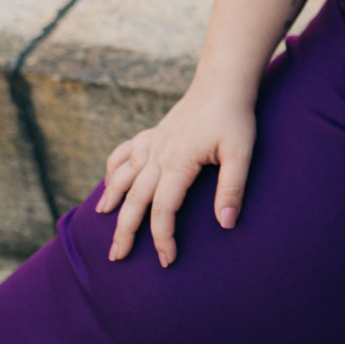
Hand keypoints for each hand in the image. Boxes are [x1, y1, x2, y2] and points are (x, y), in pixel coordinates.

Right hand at [95, 85, 256, 268]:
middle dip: (125, 231)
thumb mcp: (241, 153)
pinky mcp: (153, 134)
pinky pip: (124, 153)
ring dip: (112, 201)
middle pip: (134, 200)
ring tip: (102, 221)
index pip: (163, 210)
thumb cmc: (234, 118)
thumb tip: (226, 223)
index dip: (163, 238)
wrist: (223, 83)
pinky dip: (113, 170)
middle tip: (117, 257)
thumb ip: (232, 188)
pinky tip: (109, 183)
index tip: (167, 260)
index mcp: (177, 163)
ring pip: (123, 177)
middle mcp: (157, 155)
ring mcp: (152, 144)